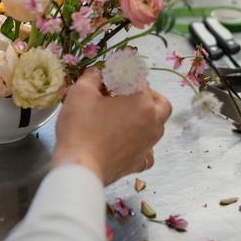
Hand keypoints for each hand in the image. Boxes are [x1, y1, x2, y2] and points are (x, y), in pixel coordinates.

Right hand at [51, 68, 171, 184]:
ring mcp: (148, 146)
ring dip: (146, 118)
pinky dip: (142, 144)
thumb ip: (92, 76)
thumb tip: (97, 73)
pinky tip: (129, 142)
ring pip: (158, 127)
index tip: (110, 77)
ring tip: (125, 116)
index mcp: (142, 102)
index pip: (139, 80)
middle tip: (128, 93)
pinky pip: (148, 150)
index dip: (123, 74)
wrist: (79, 168)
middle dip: (148, 94)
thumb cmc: (80, 127)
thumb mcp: (81, 92)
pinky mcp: (138, 163)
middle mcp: (152, 124)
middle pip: (161, 103)